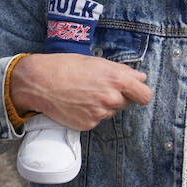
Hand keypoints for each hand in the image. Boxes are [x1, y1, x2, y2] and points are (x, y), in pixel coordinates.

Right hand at [10, 53, 151, 130]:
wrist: (41, 82)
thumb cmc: (67, 66)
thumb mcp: (97, 62)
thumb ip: (122, 71)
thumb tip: (140, 78)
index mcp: (117, 80)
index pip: (145, 95)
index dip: (141, 93)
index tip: (137, 92)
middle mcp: (111, 98)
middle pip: (126, 103)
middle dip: (118, 96)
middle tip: (100, 87)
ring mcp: (100, 113)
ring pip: (111, 111)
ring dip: (103, 105)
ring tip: (85, 93)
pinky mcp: (88, 124)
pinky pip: (97, 119)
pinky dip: (90, 113)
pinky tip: (77, 103)